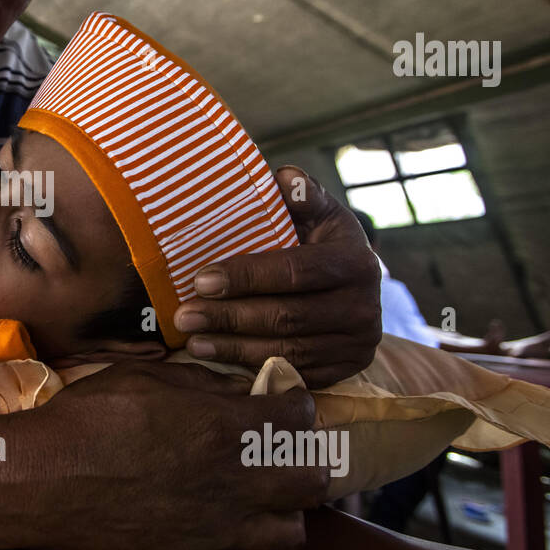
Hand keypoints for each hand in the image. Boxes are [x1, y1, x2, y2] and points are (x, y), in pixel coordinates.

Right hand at [19, 361, 328, 549]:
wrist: (44, 479)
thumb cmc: (87, 419)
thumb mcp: (145, 377)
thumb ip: (201, 383)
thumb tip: (236, 389)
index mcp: (224, 426)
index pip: (300, 415)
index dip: (292, 403)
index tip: (278, 401)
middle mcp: (233, 480)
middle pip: (312, 478)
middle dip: (301, 458)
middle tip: (276, 448)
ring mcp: (217, 525)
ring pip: (292, 529)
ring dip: (283, 508)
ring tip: (260, 491)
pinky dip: (248, 536)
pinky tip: (226, 516)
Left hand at [172, 166, 380, 386]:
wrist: (355, 287)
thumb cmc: (323, 243)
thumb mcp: (319, 214)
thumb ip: (302, 196)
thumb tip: (284, 177)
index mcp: (356, 262)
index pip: (294, 271)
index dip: (245, 277)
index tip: (201, 280)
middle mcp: (364, 307)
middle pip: (286, 316)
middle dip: (229, 317)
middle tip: (185, 314)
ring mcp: (357, 344)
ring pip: (287, 349)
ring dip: (233, 347)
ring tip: (192, 338)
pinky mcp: (345, 370)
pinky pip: (293, 372)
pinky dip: (252, 366)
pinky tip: (218, 356)